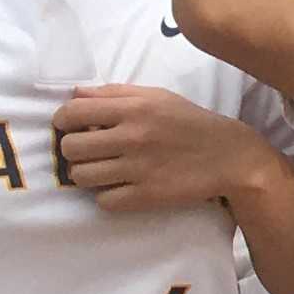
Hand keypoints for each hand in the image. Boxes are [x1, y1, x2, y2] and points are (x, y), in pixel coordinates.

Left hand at [51, 85, 264, 212]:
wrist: (231, 157)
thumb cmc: (190, 122)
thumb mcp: (157, 96)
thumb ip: (114, 92)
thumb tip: (74, 95)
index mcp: (133, 109)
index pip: (73, 113)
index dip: (62, 121)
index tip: (69, 127)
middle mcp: (132, 138)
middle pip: (71, 148)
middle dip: (74, 149)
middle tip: (90, 151)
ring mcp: (139, 169)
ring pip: (82, 177)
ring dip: (86, 174)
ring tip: (102, 170)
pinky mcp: (147, 196)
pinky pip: (104, 201)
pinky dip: (107, 196)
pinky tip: (119, 187)